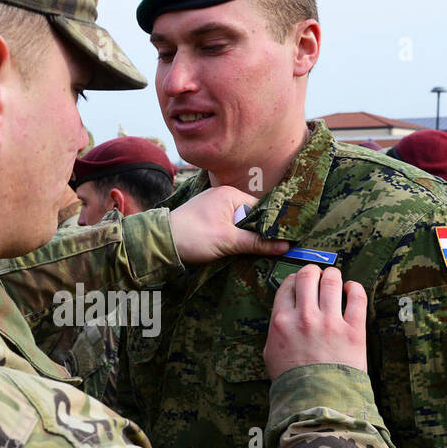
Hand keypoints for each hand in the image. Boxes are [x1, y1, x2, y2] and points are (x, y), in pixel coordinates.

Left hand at [168, 186, 288, 263]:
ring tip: (256, 253)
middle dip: (258, 234)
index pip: (260, 209)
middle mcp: (223, 197)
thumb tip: (286, 246)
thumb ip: (256, 243)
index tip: (282, 242)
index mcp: (230, 194)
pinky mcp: (208, 220)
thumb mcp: (228, 241)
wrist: (160, 244)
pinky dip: (234, 239)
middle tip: (271, 250)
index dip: (270, 226)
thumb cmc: (193, 237)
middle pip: (251, 217)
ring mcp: (214, 208)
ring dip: (245, 238)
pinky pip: (229, 228)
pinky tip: (238, 250)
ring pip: (240, 224)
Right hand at [264, 265, 367, 378]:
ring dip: (332, 275)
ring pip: (332, 280)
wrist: (317, 403)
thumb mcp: (270, 354)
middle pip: (308, 276)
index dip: (294, 280)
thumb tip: (284, 313)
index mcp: (281, 322)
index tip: (299, 283)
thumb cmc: (291, 382)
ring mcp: (330, 323)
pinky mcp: (353, 330)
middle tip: (317, 276)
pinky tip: (351, 289)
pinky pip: (357, 297)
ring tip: (334, 279)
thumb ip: (276, 330)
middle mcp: (305, 317)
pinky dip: (354, 288)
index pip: (287, 285)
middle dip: (312, 271)